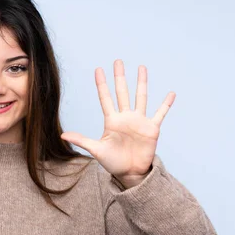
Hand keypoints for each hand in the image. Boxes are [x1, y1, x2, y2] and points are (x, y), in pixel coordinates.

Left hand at [60, 59, 174, 188]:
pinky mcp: (151, 129)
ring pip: (140, 97)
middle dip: (120, 77)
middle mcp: (125, 117)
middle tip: (118, 61)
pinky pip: (160, 113)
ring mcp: (139, 121)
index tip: (98, 70)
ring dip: (141, 83)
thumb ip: (81, 141)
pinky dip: (165, 104)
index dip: (102, 85)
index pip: (105, 98)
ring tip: (142, 67)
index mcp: (111, 121)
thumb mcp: (96, 150)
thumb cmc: (112, 162)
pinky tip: (171, 93)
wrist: (130, 173)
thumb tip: (62, 136)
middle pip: (122, 92)